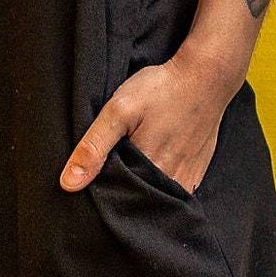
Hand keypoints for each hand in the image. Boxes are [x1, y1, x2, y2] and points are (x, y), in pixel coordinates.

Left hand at [59, 48, 235, 195]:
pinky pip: (174, 191)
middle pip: (136, 200)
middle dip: (121, 192)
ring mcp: (187, 178)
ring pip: (155, 197)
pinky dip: (161, 185)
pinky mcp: (197, 171)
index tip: (96, 176)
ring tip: (133, 165)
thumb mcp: (120, 110)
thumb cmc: (162, 89)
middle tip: (115, 165)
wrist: (207, 76)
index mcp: (147, 171)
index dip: (101, 191)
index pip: (115, 198)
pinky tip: (153, 165)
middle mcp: (169, 182)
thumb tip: (68, 184)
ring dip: (142, 189)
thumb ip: (94, 147)